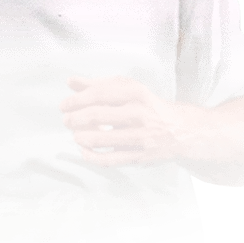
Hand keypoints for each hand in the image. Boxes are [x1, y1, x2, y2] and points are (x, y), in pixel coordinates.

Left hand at [59, 75, 184, 168]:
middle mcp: (139, 114)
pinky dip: (92, 157)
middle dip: (75, 118)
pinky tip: (85, 151)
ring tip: (75, 135)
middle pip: (98, 115)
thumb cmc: (146, 106)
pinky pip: (110, 160)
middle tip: (66, 120)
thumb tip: (70, 82)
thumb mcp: (128, 90)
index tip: (64, 105)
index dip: (77, 100)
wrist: (180, 130)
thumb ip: (98, 85)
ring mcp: (140, 137)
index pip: (99, 94)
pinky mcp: (139, 156)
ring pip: (102, 140)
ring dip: (81, 138)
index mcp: (136, 92)